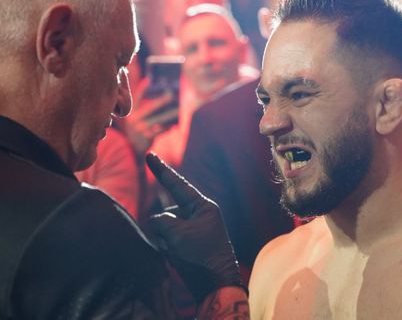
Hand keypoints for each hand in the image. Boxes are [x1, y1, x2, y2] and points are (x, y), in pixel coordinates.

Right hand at [121, 78, 177, 156]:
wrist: (134, 146)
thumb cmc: (139, 127)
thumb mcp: (136, 116)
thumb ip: (143, 106)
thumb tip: (157, 94)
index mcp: (130, 112)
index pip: (135, 98)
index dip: (141, 89)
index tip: (148, 80)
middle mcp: (132, 119)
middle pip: (149, 108)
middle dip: (161, 101)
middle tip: (172, 95)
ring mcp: (138, 129)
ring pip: (157, 120)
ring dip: (168, 115)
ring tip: (178, 110)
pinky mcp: (144, 137)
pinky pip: (158, 131)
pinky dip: (167, 128)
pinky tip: (174, 125)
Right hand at [146, 153, 244, 302]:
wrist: (214, 283)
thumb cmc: (201, 255)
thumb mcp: (178, 234)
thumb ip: (161, 220)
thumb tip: (155, 220)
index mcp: (203, 206)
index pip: (178, 184)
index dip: (161, 170)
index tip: (150, 154)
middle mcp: (198, 214)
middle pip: (168, 212)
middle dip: (166, 228)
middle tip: (182, 244)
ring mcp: (192, 229)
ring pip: (164, 227)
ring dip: (166, 239)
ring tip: (182, 253)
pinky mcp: (186, 243)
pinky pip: (167, 240)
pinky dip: (167, 247)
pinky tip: (178, 258)